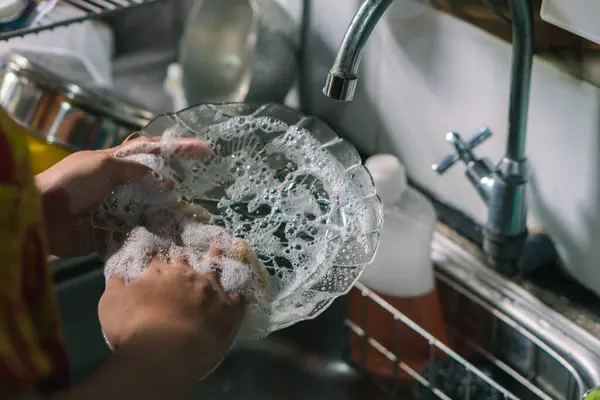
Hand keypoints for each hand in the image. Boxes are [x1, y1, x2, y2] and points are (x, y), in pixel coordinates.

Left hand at [35, 137, 211, 256]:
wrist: (42, 216)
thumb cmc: (70, 183)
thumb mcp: (104, 166)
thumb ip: (136, 171)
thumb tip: (166, 181)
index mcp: (116, 161)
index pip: (153, 150)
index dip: (179, 147)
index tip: (205, 149)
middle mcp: (120, 183)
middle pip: (156, 180)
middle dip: (179, 181)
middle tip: (204, 186)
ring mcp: (118, 207)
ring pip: (151, 206)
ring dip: (170, 210)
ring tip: (194, 214)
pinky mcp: (113, 230)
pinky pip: (139, 229)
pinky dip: (155, 231)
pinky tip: (174, 234)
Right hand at [98, 256, 244, 379]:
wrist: (165, 351)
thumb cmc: (133, 327)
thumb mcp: (110, 303)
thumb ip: (115, 287)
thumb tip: (118, 275)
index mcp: (161, 273)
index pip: (158, 263)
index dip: (156, 265)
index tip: (155, 264)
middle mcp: (188, 277)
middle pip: (186, 265)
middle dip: (184, 261)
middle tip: (185, 256)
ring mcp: (211, 293)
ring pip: (215, 273)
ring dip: (215, 262)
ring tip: (219, 251)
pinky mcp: (228, 313)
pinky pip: (236, 302)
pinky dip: (236, 299)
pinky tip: (239, 296)